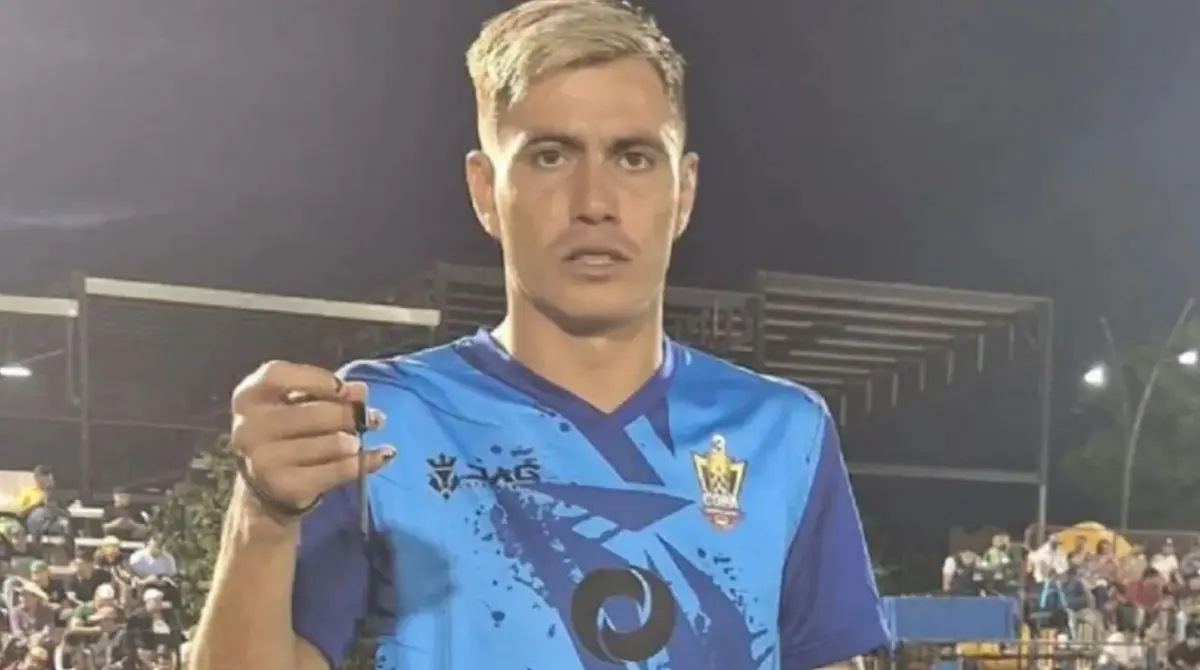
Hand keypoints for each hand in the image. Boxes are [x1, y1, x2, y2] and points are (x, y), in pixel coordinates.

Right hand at [229, 361, 393, 517]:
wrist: (268, 481)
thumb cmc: (288, 430)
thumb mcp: (300, 403)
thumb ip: (327, 392)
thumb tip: (361, 391)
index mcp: (248, 397)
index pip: (278, 376)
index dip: (317, 379)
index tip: (344, 388)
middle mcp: (248, 429)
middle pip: (314, 413)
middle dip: (350, 414)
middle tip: (373, 417)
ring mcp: (263, 460)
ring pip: (331, 443)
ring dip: (357, 440)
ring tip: (362, 439)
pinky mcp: (285, 487)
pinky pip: (337, 470)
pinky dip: (365, 462)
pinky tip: (380, 456)